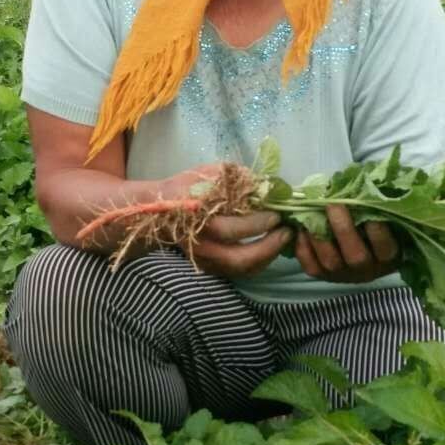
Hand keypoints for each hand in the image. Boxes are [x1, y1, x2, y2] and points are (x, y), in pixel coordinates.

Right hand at [158, 164, 290, 278]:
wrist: (159, 211)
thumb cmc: (186, 188)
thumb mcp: (210, 174)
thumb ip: (237, 178)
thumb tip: (266, 184)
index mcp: (199, 222)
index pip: (233, 230)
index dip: (259, 223)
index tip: (276, 214)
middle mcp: (202, 247)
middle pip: (240, 260)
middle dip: (269, 248)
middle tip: (286, 233)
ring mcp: (205, 261)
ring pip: (241, 270)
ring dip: (266, 257)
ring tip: (281, 240)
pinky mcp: (209, 267)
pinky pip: (238, 271)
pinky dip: (257, 262)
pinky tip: (268, 248)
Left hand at [294, 206, 397, 284]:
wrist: (360, 253)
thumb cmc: (372, 227)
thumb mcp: (381, 217)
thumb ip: (374, 204)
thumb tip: (362, 180)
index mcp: (387, 256)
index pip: (385, 247)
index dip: (377, 230)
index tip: (367, 208)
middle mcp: (367, 269)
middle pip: (356, 257)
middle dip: (343, 228)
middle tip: (332, 204)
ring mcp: (344, 275)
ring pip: (331, 262)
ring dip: (320, 236)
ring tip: (312, 213)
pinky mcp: (324, 276)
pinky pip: (312, 267)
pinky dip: (304, 248)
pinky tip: (302, 229)